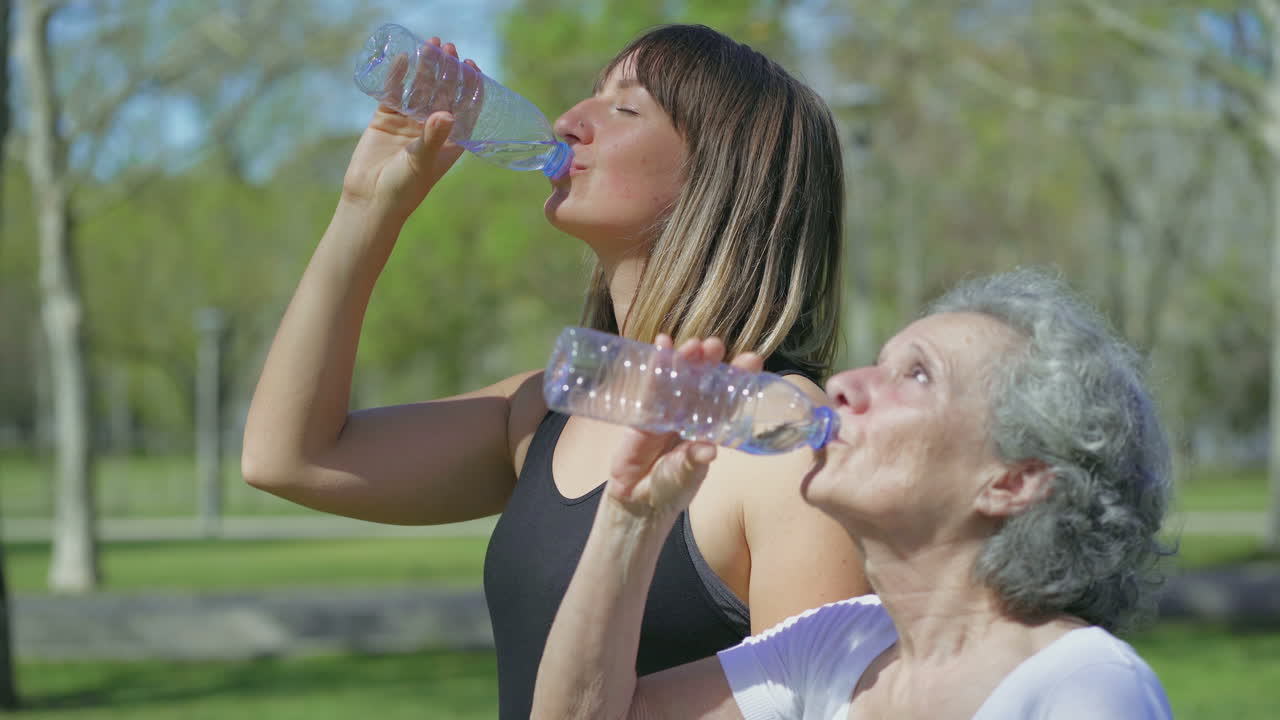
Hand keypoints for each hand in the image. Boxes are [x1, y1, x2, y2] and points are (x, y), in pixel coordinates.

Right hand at [341, 38, 476, 222]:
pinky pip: (394, 92)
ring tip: (430, 45)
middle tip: (448, 48)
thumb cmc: (404, 188)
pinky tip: (403, 58)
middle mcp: (432, 128)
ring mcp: (409, 121)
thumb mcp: (423, 161)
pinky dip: (398, 76)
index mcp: (451, 140)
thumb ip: (434, 137)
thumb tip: (446, 113)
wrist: (370, 200)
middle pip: (443, 93)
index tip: (472, 66)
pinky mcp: (386, 119)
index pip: (466, 108)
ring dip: (425, 68)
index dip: (470, 87)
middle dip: (447, 71)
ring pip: (419, 88)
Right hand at [605, 336, 763, 519]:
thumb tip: (709, 451)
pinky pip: (652, 386)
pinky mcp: (645, 411)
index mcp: (710, 429)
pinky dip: (657, 366)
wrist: (637, 499)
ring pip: (680, 380)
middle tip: (715, 346)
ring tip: (693, 345)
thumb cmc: (670, 488)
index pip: (728, 401)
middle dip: (710, 364)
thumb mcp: (683, 476)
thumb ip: (693, 462)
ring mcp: (669, 411)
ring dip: (686, 361)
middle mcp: (692, 416)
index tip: (751, 360)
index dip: (738, 381)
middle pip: (703, 384)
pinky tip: (662, 344)